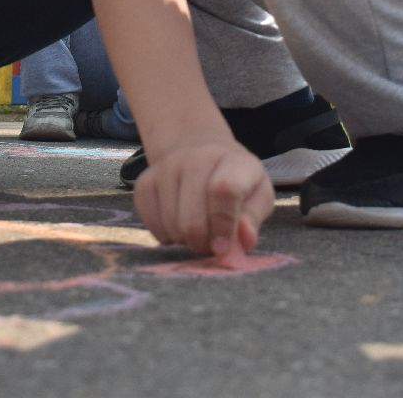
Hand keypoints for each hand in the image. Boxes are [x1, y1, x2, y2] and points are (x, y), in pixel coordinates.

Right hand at [133, 140, 273, 257]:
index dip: (222, 225)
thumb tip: (244, 239)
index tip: (223, 248)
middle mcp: (195, 159)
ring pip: (171, 225)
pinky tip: (178, 225)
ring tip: (198, 231)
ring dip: (185, 240)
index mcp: (232, 161)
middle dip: (202, 243)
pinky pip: (150, 224)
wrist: (201, 155)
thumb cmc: (237, 182)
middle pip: (192, 218)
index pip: (223, 191)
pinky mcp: (144, 182)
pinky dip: (165, 235)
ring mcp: (166, 169)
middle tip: (211, 244)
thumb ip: (253, 218)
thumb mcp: (258, 195)